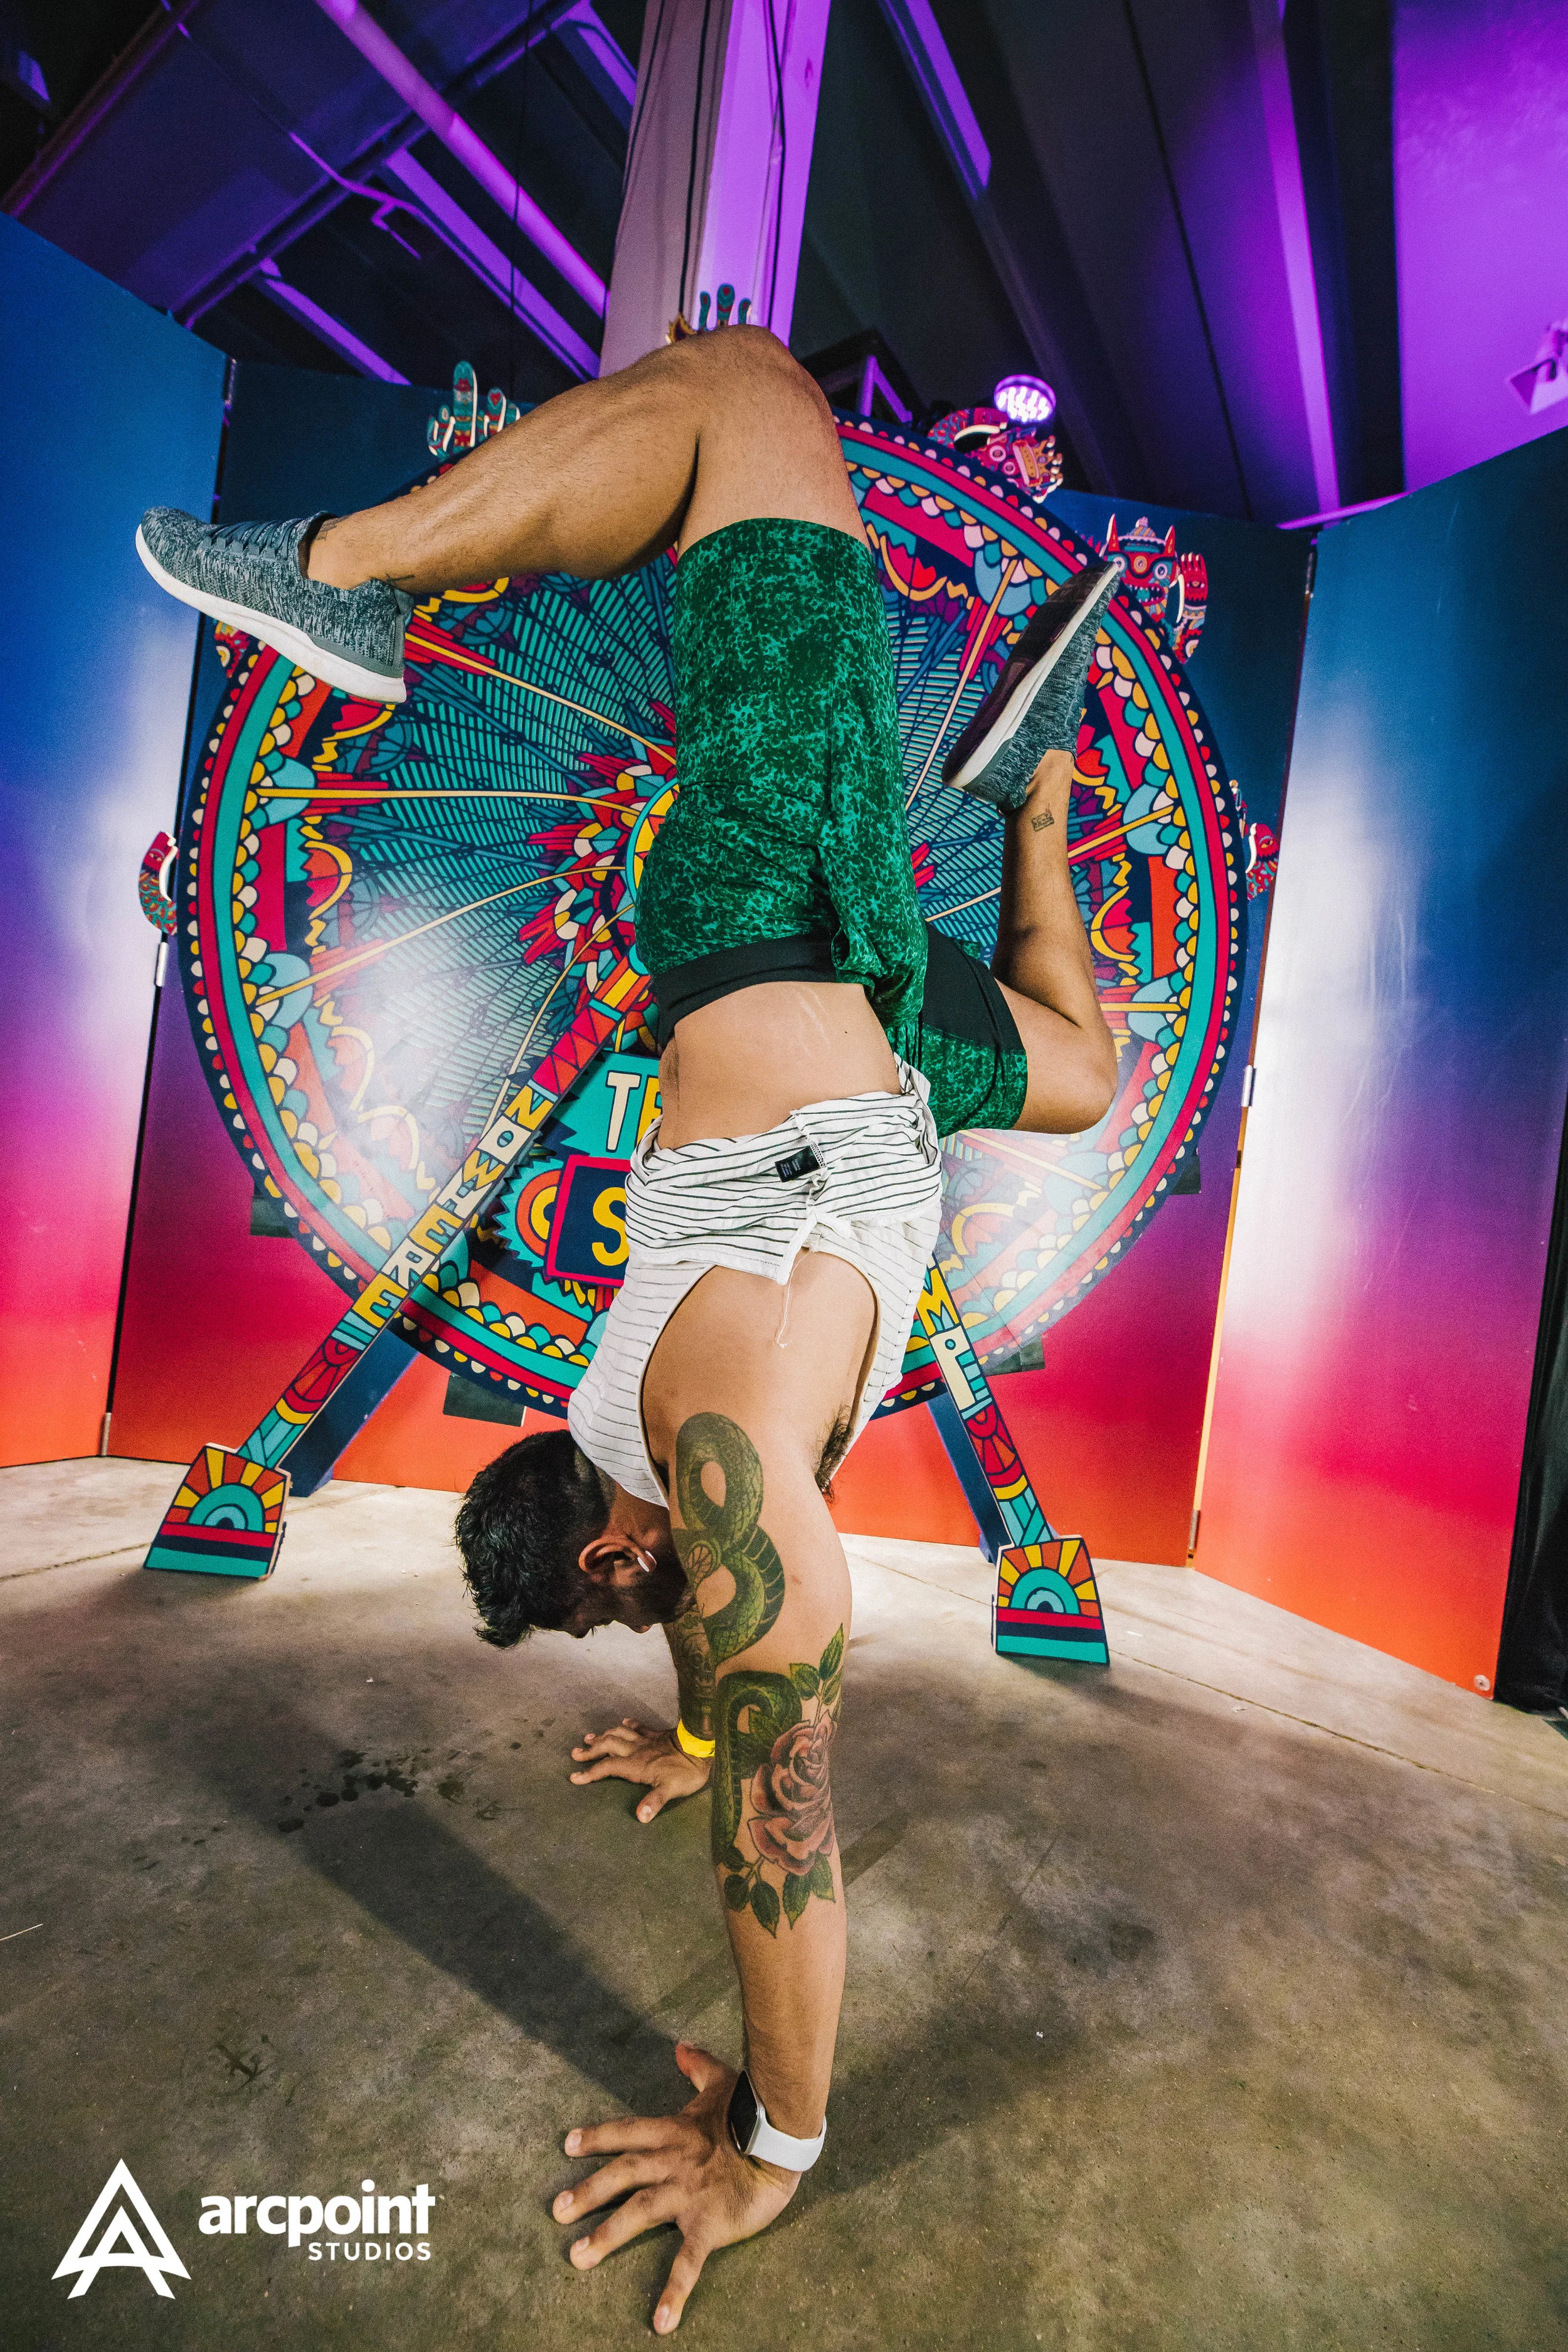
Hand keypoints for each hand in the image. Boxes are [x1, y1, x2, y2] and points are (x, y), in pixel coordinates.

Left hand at [554, 2043, 797, 2330]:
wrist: (784, 2138)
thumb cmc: (753, 2110)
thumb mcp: (722, 2081)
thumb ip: (697, 2066)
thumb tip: (680, 2047)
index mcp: (674, 2132)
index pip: (627, 2133)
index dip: (597, 2138)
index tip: (568, 2144)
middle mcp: (673, 2162)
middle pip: (621, 2175)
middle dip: (588, 2192)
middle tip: (557, 2211)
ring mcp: (688, 2195)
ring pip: (639, 2213)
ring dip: (607, 2236)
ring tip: (578, 2258)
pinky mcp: (709, 2224)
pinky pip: (688, 2261)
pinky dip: (673, 2292)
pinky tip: (661, 2322)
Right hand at [569, 1718, 710, 1822]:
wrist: (701, 1746)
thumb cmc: (686, 1771)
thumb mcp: (670, 1790)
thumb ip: (654, 1802)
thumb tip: (640, 1818)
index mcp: (635, 1765)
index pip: (607, 1768)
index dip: (590, 1773)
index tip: (574, 1777)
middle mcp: (636, 1750)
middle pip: (607, 1747)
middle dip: (590, 1751)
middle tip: (575, 1753)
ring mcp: (646, 1740)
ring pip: (619, 1734)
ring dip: (603, 1735)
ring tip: (590, 1736)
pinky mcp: (656, 1734)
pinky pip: (638, 1727)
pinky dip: (629, 1725)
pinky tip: (624, 1722)